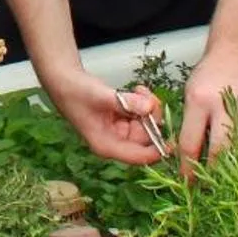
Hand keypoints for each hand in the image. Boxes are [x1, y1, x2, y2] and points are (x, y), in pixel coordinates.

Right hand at [41, 71, 168, 165]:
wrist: (64, 79)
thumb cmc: (76, 92)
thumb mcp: (101, 96)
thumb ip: (126, 103)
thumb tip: (149, 107)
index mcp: (107, 145)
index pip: (139, 156)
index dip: (158, 150)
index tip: (173, 140)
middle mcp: (114, 141)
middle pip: (146, 138)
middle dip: (152, 117)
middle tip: (148, 97)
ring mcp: (118, 130)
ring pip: (146, 124)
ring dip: (148, 107)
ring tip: (139, 90)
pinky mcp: (121, 119)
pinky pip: (140, 115)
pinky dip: (142, 103)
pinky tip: (136, 90)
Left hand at [177, 46, 237, 178]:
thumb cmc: (209, 74)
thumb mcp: (190, 94)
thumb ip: (190, 124)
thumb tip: (188, 158)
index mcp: (200, 101)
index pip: (191, 144)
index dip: (187, 169)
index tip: (185, 183)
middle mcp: (226, 106)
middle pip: (219, 153)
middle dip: (210, 175)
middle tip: (205, 188)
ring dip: (230, 169)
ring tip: (221, 180)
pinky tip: (236, 159)